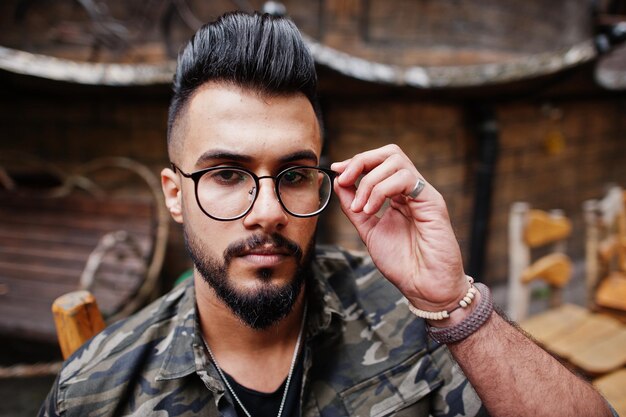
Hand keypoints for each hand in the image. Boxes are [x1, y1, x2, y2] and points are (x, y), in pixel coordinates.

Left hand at [331, 144, 468, 314]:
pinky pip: (405, 178)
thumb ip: (354, 207)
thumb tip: (339, 182)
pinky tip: (372, 209)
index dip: (356, 162)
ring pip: (395, 161)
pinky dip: (382, 189)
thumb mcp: (368, 230)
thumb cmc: (402, 263)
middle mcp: (411, 190)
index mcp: (397, 195)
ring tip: (362, 208)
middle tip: (345, 179)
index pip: (379, 163)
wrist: (424, 286)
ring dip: (370, 181)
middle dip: (362, 161)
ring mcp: (422, 193)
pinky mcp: (432, 200)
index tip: (337, 171)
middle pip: (389, 153)